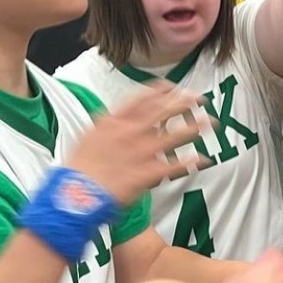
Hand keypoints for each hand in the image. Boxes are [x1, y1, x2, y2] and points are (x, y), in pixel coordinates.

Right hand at [67, 83, 203, 206]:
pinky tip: (202, 159)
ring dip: (193, 128)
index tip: (174, 86)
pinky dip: (190, 162)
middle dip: (184, 103)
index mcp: (114, 121)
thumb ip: (108, 124)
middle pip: (163, 112)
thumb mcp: (89, 136)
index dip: (161, 90)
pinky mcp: (146, 173)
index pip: (141, 98)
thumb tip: (120, 116)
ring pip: (173, 136)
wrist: (73, 195)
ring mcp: (140, 153)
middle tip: (200, 98)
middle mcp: (130, 132)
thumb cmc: (78, 167)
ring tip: (210, 123)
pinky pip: (173, 166)